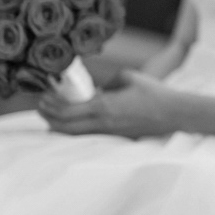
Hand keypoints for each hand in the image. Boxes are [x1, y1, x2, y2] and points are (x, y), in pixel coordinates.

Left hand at [38, 68, 174, 137]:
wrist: (173, 113)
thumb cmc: (154, 93)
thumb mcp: (128, 77)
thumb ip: (108, 82)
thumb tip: (97, 89)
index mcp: (103, 106)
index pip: (67, 110)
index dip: (51, 105)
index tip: (44, 95)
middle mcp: (102, 123)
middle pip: (65, 126)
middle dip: (49, 117)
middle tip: (41, 106)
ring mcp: (109, 133)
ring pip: (75, 135)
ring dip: (59, 126)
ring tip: (51, 117)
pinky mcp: (116, 137)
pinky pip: (89, 135)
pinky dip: (75, 130)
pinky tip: (73, 124)